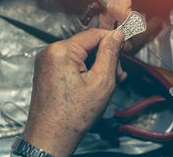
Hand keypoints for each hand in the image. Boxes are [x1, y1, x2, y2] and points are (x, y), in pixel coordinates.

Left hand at [23, 28, 125, 156]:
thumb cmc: (71, 117)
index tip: (126, 46)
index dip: (113, 40)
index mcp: (61, 51)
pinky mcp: (46, 72)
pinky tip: (94, 84)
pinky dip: (84, 70)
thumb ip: (110, 54)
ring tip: (109, 82)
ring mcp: (46, 63)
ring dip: (96, 65)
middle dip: (105, 57)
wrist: (50, 137)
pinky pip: (69, 64)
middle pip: (86, 44)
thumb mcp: (101, 82)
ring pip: (79, 55)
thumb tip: (116, 36)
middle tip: (119, 72)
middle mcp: (49, 52)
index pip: (93, 34)